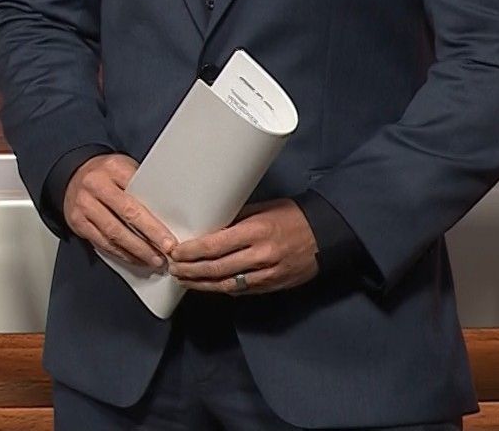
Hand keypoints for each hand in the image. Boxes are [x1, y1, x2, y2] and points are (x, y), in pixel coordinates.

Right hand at [63, 153, 175, 269]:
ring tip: (154, 260)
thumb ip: (141, 186)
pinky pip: (102, 242)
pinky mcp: (77, 222)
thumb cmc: (106, 174)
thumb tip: (167, 213)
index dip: (154, 221)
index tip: (169, 237)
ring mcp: (84, 205)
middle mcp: (96, 185)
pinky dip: (121, 253)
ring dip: (137, 250)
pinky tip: (135, 258)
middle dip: (149, 236)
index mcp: (113, 168)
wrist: (72, 175)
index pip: (138, 195)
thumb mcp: (124, 168)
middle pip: (127, 214)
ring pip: (114, 233)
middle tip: (166, 251)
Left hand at [167, 198, 317, 295]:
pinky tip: (208, 286)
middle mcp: (260, 255)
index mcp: (255, 231)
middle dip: (190, 271)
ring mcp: (267, 274)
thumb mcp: (262, 209)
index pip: (214, 246)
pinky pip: (242, 290)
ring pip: (226, 284)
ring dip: (201, 284)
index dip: (191, 252)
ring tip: (184, 280)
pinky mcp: (272, 285)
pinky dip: (222, 289)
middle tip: (173, 268)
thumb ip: (236, 220)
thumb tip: (209, 227)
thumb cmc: (293, 217)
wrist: (325, 236)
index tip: (176, 253)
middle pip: (216, 269)